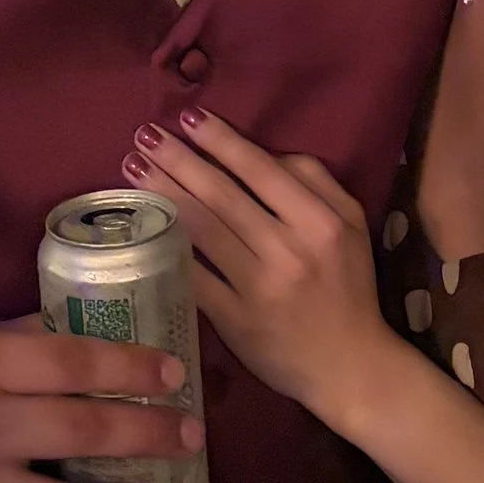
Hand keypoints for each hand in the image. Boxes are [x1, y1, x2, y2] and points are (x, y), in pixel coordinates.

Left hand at [129, 106, 402, 436]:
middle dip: (177, 159)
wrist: (350, 366)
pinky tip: (142, 226)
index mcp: (318, 221)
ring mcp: (258, 288)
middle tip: (144, 134)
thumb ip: (314, 180)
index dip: (220, 140)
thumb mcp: (350, 223)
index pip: (260, 170)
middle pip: (221, 195)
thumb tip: (264, 153)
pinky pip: (194, 278)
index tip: (188, 116)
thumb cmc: (349, 287)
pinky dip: (167, 250)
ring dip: (163, 193)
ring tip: (132, 167)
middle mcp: (288, 250)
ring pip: (201, 230)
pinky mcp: (235, 321)